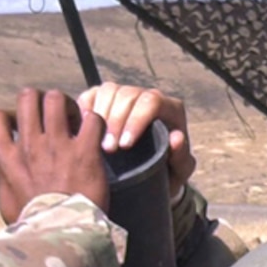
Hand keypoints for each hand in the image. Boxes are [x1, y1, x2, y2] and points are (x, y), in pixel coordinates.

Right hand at [0, 87, 109, 222]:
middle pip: (28, 97)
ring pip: (56, 98)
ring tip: (75, 121)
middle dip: (40, 100)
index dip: (10, 115)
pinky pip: (91, 118)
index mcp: (8, 159)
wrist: (60, 239)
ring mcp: (58, 146)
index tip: (22, 127)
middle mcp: (30, 146)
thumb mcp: (7, 202)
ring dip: (67, 105)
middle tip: (53, 117)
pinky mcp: (85, 152)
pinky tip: (95, 136)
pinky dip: (94, 122)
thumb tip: (1, 163)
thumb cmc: (34, 226)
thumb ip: (4, 177)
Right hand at [77, 83, 195, 194]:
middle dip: (115, 121)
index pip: (152, 102)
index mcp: (170, 108)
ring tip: (95, 141)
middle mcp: (147, 96)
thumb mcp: (178, 171)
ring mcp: (126, 95)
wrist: (151, 175)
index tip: (125, 145)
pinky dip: (85, 107)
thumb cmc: (167, 172)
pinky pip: (93, 94)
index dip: (136, 120)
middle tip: (107, 149)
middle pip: (128, 94)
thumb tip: (176, 138)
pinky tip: (84, 128)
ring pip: (109, 90)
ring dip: (99, 115)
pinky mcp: (107, 99)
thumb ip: (182, 158)